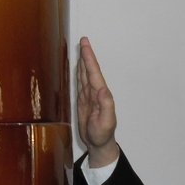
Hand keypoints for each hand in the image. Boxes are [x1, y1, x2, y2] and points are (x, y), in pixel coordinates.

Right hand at [76, 36, 119, 167]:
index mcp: (101, 95)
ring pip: (85, 75)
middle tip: (83, 40)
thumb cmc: (102, 135)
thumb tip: (102, 89)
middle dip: (86, 55)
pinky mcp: (83, 101)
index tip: (86, 45)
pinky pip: (80, 84)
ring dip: (83, 62)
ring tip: (81, 49)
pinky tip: (78, 68)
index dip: (89, 58)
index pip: (94, 73)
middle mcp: (95, 92)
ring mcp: (89, 96)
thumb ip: (106, 105)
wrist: (98, 145)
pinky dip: (79, 73)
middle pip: (89, 70)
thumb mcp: (106, 121)